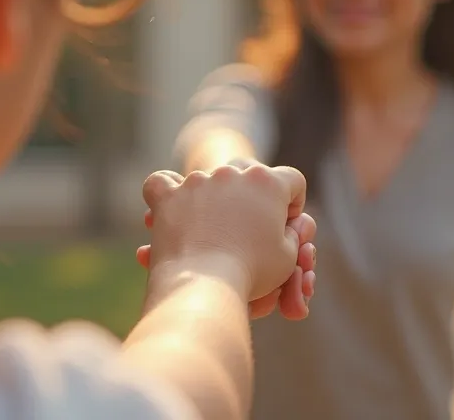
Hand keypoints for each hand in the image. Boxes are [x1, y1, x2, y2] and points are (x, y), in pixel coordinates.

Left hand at [139, 164, 313, 306]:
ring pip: (208, 176)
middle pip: (249, 170)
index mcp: (269, 183)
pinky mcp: (169, 196)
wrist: (207, 283)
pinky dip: (166, 190)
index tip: (284, 223)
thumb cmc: (253, 273)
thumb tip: (286, 223)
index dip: (292, 202)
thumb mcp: (288, 255)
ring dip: (211, 196)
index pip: (292, 180)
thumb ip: (289, 232)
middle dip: (253, 193)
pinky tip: (170, 203)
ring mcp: (199, 180)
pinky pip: (161, 181)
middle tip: (250, 222)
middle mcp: (234, 172)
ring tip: (211, 227)